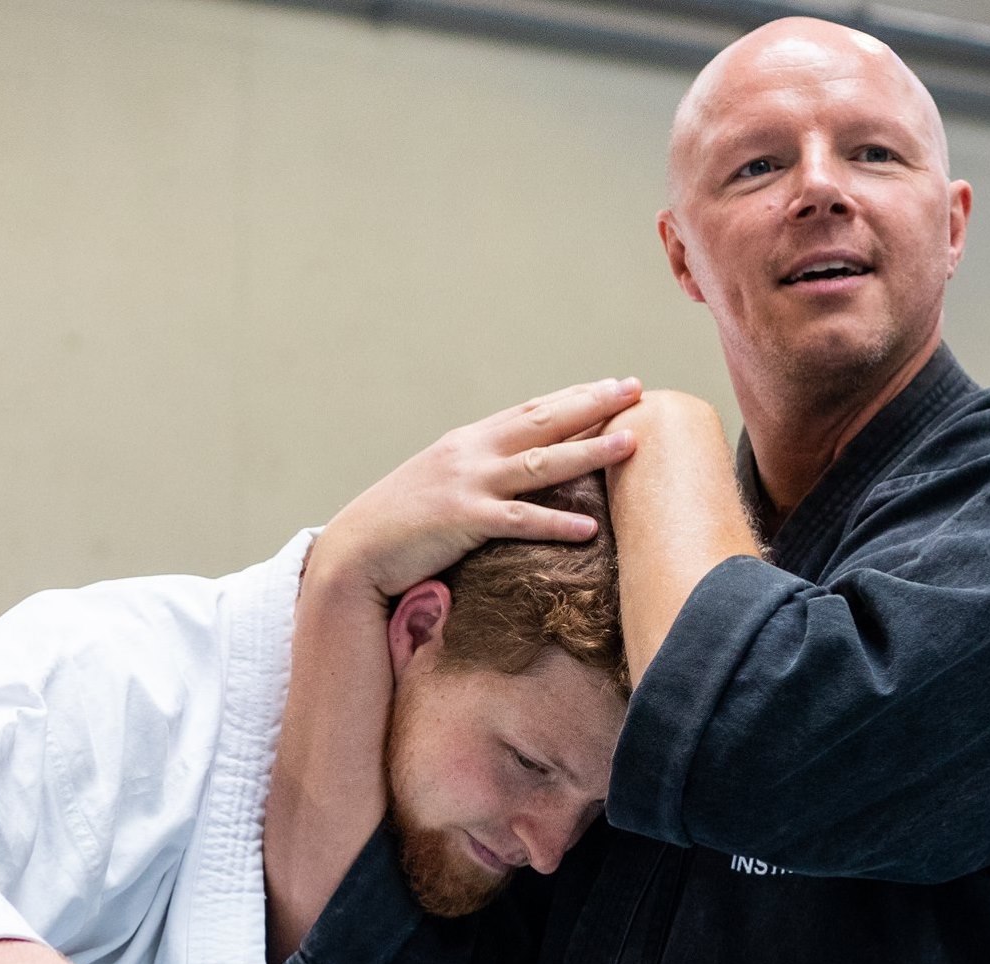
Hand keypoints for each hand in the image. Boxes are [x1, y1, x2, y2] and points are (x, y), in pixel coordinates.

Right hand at [314, 377, 642, 600]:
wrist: (355, 551)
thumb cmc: (401, 524)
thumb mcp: (442, 483)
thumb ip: (479, 471)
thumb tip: (519, 471)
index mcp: (468, 441)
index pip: (531, 410)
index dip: (575, 396)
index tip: (614, 385)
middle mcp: (471, 453)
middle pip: (543, 422)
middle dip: (592, 404)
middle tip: (635, 390)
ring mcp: (467, 484)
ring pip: (540, 463)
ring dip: (589, 451)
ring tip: (631, 443)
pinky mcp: (462, 520)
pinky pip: (519, 521)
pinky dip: (555, 522)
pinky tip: (589, 528)